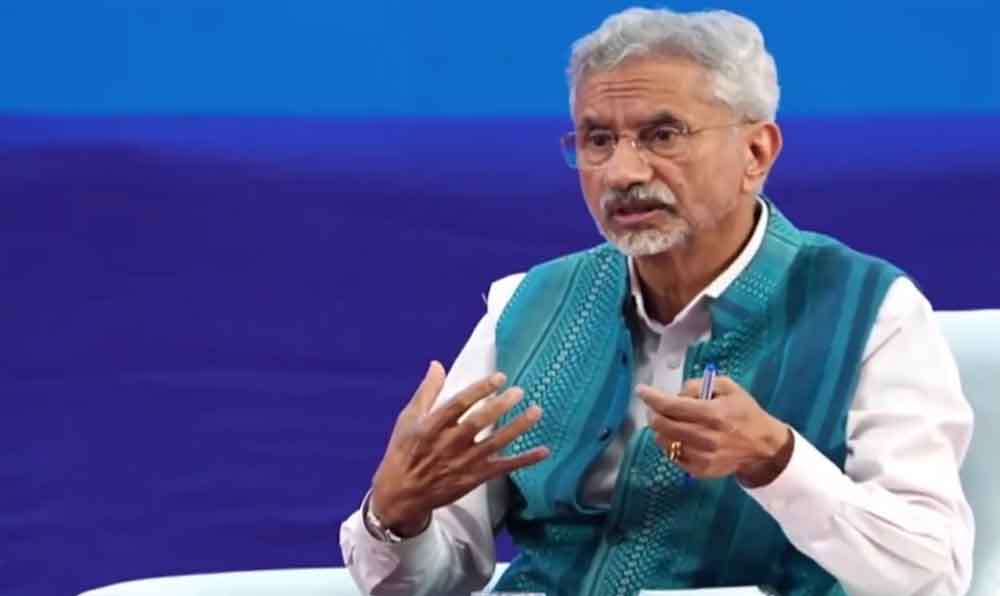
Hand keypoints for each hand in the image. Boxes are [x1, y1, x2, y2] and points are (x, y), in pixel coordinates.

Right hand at [369, 361, 548, 535]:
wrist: (402, 494)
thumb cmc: (404, 451)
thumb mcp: (408, 419)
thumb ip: (427, 392)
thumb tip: (437, 364)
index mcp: (431, 427)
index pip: (458, 404)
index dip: (479, 390)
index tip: (499, 377)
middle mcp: (448, 444)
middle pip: (479, 423)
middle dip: (500, 406)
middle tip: (519, 391)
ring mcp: (463, 462)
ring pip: (495, 443)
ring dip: (517, 428)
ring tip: (536, 411)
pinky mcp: (474, 478)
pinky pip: (503, 468)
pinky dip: (524, 460)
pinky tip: (543, 451)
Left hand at [637, 376, 792, 487]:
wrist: (763, 446)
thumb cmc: (744, 412)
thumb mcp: (728, 387)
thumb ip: (698, 385)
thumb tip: (676, 394)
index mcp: (713, 414)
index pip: (671, 406)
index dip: (652, 397)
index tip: (641, 391)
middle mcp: (706, 437)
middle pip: (663, 425)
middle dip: (653, 413)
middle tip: (655, 408)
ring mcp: (703, 457)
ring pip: (665, 442)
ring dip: (660, 430)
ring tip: (668, 422)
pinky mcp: (701, 470)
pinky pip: (673, 457)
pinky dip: (669, 445)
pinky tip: (677, 437)